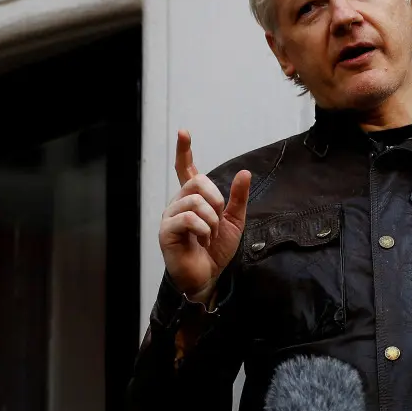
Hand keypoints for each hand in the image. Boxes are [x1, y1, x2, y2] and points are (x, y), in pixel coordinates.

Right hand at [159, 130, 250, 302]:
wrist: (207, 277)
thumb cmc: (214, 251)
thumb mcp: (234, 222)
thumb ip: (238, 198)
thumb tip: (245, 172)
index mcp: (193, 199)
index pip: (185, 170)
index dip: (184, 151)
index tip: (184, 133)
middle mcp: (178, 203)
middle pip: (198, 182)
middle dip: (216, 200)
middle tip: (217, 222)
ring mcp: (170, 217)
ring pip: (194, 200)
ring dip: (211, 220)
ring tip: (209, 236)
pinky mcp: (166, 231)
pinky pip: (187, 218)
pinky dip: (202, 229)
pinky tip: (201, 240)